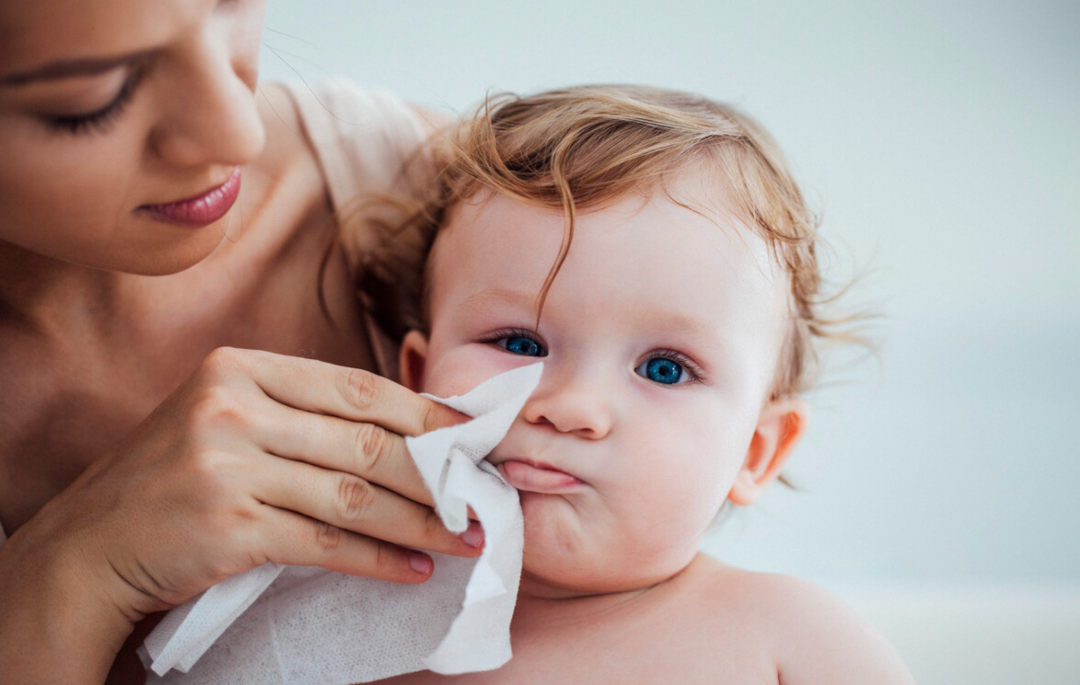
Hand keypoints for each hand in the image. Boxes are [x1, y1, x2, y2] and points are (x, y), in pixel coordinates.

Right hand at [31, 347, 476, 620]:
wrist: (90, 545)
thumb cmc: (172, 478)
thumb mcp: (226, 419)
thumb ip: (301, 415)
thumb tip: (405, 430)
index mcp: (240, 368)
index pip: (356, 387)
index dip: (423, 413)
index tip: (470, 436)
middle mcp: (233, 407)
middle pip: (364, 440)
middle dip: (436, 474)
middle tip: (483, 498)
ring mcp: (228, 465)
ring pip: (354, 493)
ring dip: (421, 523)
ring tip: (465, 540)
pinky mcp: (229, 526)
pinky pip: (326, 541)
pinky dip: (376, 558)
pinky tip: (411, 569)